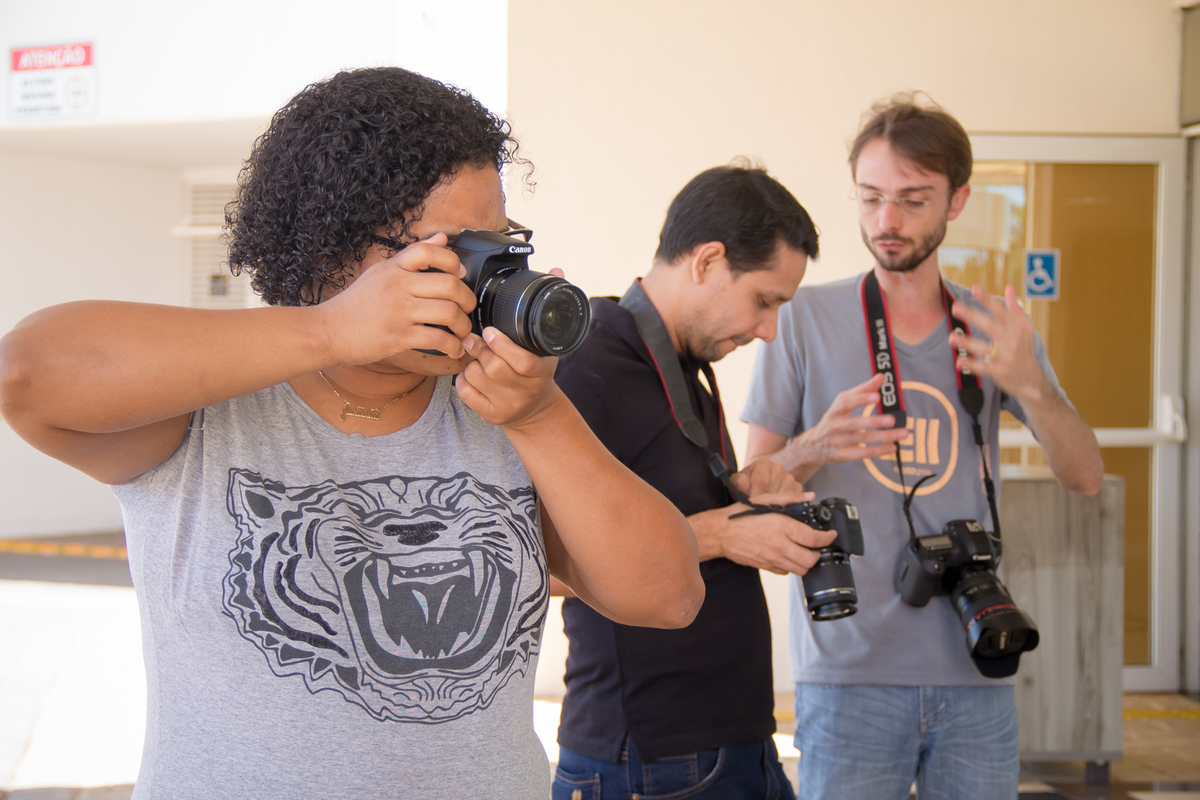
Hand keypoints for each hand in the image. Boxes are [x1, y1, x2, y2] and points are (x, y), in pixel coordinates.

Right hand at [318, 233, 478, 363]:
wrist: (328, 331)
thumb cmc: (355, 304)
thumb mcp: (381, 272)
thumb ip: (413, 256)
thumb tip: (442, 237)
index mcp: (394, 268)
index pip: (429, 252)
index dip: (452, 261)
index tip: (460, 274)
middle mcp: (398, 286)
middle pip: (449, 285)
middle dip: (467, 299)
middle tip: (468, 308)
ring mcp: (399, 312)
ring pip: (448, 313)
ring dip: (463, 325)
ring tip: (462, 330)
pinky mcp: (398, 336)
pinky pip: (437, 339)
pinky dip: (452, 345)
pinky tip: (454, 348)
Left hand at [454, 326, 560, 426]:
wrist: (535, 409)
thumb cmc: (533, 374)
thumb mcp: (539, 355)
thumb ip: (524, 339)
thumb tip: (487, 327)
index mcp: (542, 373)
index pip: (523, 361)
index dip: (501, 344)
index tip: (489, 331)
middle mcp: (527, 392)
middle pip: (493, 367)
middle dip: (480, 348)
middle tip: (477, 340)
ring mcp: (508, 406)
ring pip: (475, 375)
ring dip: (471, 363)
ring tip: (478, 360)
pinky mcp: (491, 415)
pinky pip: (465, 391)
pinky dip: (462, 378)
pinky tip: (472, 375)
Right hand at [706, 501, 836, 575]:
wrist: (721, 533)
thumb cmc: (741, 515)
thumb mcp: (765, 500)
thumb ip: (790, 498)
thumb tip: (810, 496)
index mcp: (782, 526)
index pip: (814, 539)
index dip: (827, 538)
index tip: (831, 535)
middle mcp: (779, 545)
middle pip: (811, 560)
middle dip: (818, 554)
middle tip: (817, 546)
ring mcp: (772, 558)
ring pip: (800, 569)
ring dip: (806, 562)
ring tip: (804, 552)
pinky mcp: (766, 566)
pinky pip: (786, 573)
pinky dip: (791, 567)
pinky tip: (788, 556)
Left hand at [729, 458, 814, 505]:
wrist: (759, 482)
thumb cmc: (746, 483)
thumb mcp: (738, 481)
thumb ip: (738, 482)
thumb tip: (745, 484)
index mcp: (763, 463)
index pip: (761, 482)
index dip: (755, 497)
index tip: (751, 506)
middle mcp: (778, 468)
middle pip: (773, 491)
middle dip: (764, 503)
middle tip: (757, 511)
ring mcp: (789, 477)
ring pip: (784, 497)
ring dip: (774, 506)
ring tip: (765, 510)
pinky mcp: (797, 488)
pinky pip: (793, 501)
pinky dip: (784, 507)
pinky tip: (776, 508)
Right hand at [788, 374, 908, 467]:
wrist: (812, 446)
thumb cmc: (834, 420)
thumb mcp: (842, 404)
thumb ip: (862, 390)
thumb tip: (881, 377)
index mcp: (835, 410)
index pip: (846, 403)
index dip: (861, 399)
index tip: (877, 396)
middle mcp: (835, 426)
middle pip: (855, 424)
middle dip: (874, 421)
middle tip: (892, 420)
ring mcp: (838, 442)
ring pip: (863, 439)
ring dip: (884, 437)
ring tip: (903, 433)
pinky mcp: (843, 455)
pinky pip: (863, 453)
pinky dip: (879, 450)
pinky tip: (893, 447)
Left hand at [950, 285, 1049, 404]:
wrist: (1031, 379)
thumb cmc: (1023, 349)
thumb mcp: (1024, 328)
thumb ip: (1015, 308)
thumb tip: (1009, 287)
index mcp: (1016, 328)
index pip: (1000, 310)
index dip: (987, 300)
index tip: (974, 288)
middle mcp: (1011, 341)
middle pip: (990, 326)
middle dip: (972, 316)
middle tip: (955, 307)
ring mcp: (1006, 357)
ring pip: (984, 348)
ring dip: (967, 343)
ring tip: (951, 337)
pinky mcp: (1000, 371)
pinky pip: (983, 368)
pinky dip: (971, 365)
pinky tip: (959, 361)